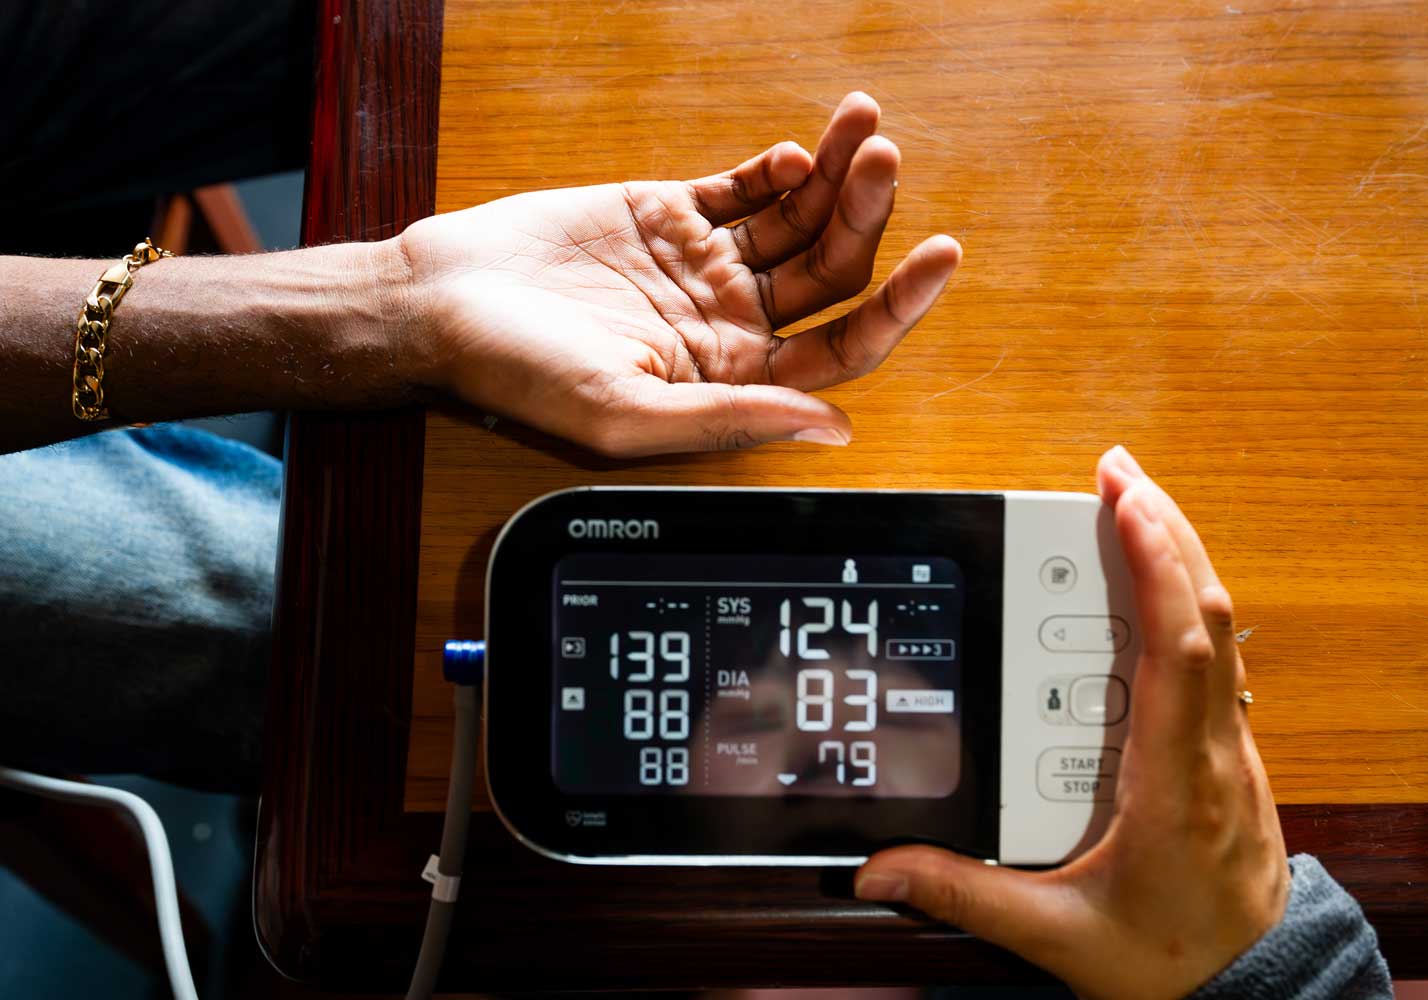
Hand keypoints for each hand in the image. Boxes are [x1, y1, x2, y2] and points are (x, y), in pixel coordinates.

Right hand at [393, 92, 960, 456]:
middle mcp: (730, 325)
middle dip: (868, 216)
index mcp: (732, 379)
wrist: (442, 301)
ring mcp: (705, 266)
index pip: (841, 347)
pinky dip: (780, 167)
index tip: (938, 256)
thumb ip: (733, 417)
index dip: (897, 307)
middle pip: (831, 273)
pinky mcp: (671, 215)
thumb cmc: (518, 374)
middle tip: (884, 160)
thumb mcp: (627, 413)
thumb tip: (833, 427)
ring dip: (838, 178)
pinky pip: (746, 189)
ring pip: (799, 221)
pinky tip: (799, 152)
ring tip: (864, 129)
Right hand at [854, 447, 1289, 999]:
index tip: (1126, 502)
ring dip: (1181, 557)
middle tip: (1116, 472)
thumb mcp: (1059, 938)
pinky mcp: (1226, 755)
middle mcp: (1214, 752)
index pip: (1179, 648)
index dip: (1158, 565)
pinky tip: (1155, 587)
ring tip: (1132, 505)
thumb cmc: (1174, 965)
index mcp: (1176, 783)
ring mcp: (1230, 749)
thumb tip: (884, 868)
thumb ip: (966, 897)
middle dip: (1166, 529)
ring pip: (1221, 632)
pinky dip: (1187, 602)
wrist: (1258, 994)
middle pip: (1209, 615)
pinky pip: (1216, 659)